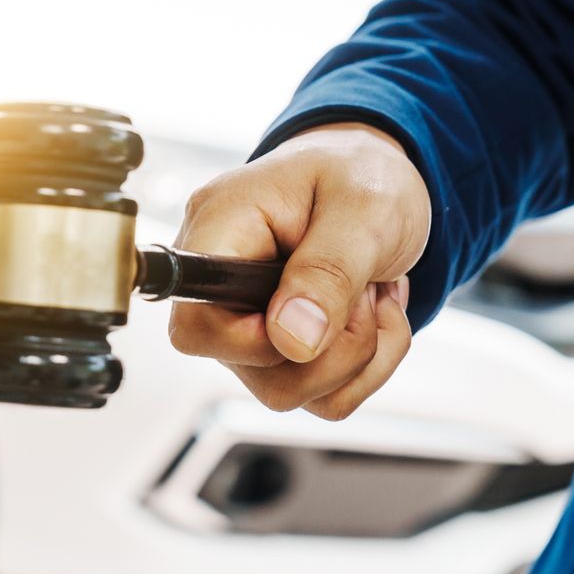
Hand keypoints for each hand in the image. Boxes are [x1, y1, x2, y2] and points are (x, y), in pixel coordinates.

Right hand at [168, 123, 430, 418]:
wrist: (379, 178)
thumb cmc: (361, 174)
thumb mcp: (363, 206)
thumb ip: (327, 272)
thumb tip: (293, 340)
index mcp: (220, 232)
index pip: (193, 324)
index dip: (250, 341)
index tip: (310, 312)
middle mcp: (223, 287)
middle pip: (249, 370)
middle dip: (331, 347)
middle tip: (366, 291)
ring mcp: (249, 326)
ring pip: (289, 392)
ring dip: (356, 355)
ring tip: (374, 296)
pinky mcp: (282, 352)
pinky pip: (322, 398)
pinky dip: (367, 367)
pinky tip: (373, 315)